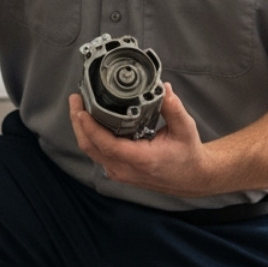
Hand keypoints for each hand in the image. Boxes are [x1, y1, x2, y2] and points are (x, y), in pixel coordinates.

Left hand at [69, 82, 212, 196]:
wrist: (191, 178)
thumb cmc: (188, 154)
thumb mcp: (185, 129)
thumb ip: (173, 108)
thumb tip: (163, 88)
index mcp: (141, 159)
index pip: (107, 144)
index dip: (90, 127)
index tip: (82, 110)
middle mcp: (126, 169)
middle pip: (91, 147)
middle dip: (79, 123)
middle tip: (76, 99)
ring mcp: (120, 172)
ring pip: (91, 152)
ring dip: (82, 129)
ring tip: (79, 106)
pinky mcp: (118, 171)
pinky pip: (98, 154)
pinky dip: (90, 137)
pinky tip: (90, 121)